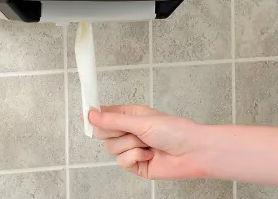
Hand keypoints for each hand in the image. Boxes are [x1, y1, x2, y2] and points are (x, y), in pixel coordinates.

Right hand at [89, 105, 205, 180]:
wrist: (192, 152)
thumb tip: (91, 114)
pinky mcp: (136, 165)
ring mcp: (132, 148)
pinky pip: (122, 162)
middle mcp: (129, 130)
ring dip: (129, 145)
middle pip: (104, 133)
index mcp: (130, 114)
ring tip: (146, 143)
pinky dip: (134, 157)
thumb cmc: (173, 130)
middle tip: (130, 130)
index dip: (95, 114)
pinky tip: (148, 154)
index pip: (105, 113)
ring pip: (111, 149)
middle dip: (116, 132)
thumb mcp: (140, 121)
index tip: (85, 114)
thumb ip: (113, 120)